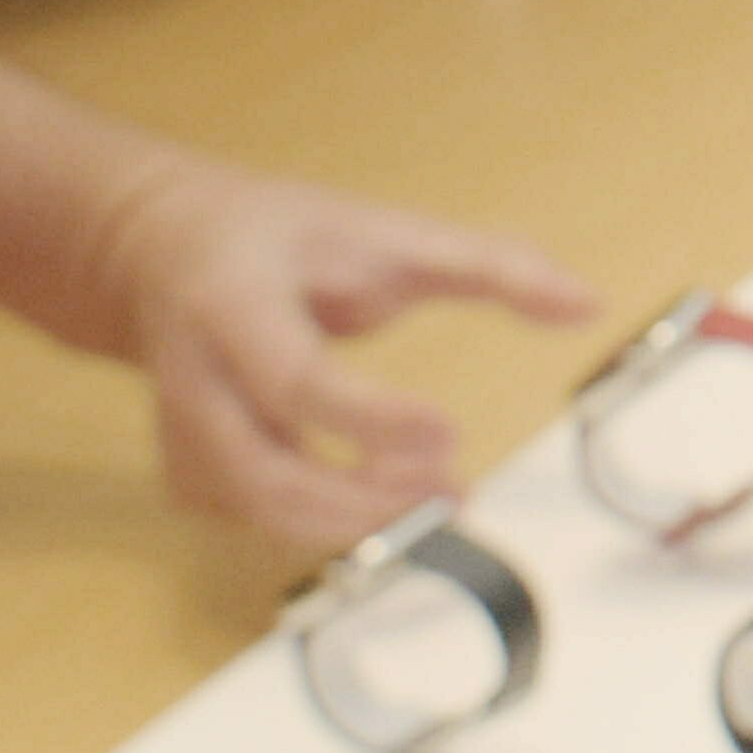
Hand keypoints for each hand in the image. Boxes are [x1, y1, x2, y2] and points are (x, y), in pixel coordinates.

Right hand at [73, 152, 597, 547]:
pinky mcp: (187, 470)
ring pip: (259, 510)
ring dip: (351, 522)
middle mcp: (194, 374)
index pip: (295, 379)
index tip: (449, 434)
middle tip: (454, 494)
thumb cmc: (285, 239)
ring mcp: (180, 430)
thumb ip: (489, 265)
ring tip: (436, 497)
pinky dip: (319, 523)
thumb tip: (587, 304)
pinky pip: (254, 519)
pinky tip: (376, 495)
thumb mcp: (388, 230)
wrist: (164, 249)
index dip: (371, 421)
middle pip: (264, 473)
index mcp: (236, 302)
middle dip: (364, 502)